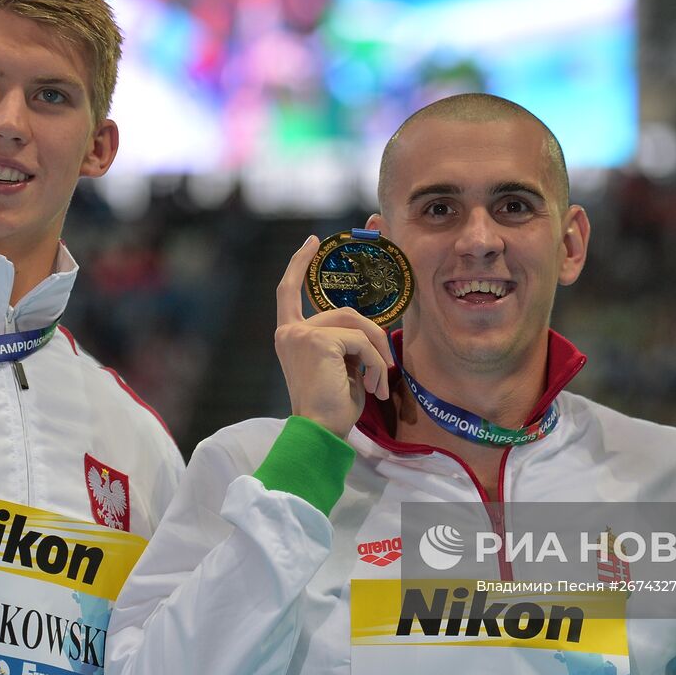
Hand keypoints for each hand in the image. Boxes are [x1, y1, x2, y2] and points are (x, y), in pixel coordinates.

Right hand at [274, 236, 393, 438]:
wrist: (321, 432)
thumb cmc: (332, 408)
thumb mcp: (339, 367)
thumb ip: (344, 342)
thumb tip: (370, 331)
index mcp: (290, 336)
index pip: (289, 291)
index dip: (300, 263)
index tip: (313, 241)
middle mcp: (290, 331)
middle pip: (346, 312)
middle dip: (374, 337)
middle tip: (386, 369)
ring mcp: (301, 334)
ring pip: (357, 324)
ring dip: (378, 352)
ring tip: (380, 382)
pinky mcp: (317, 341)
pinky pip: (361, 341)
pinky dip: (375, 363)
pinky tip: (372, 387)